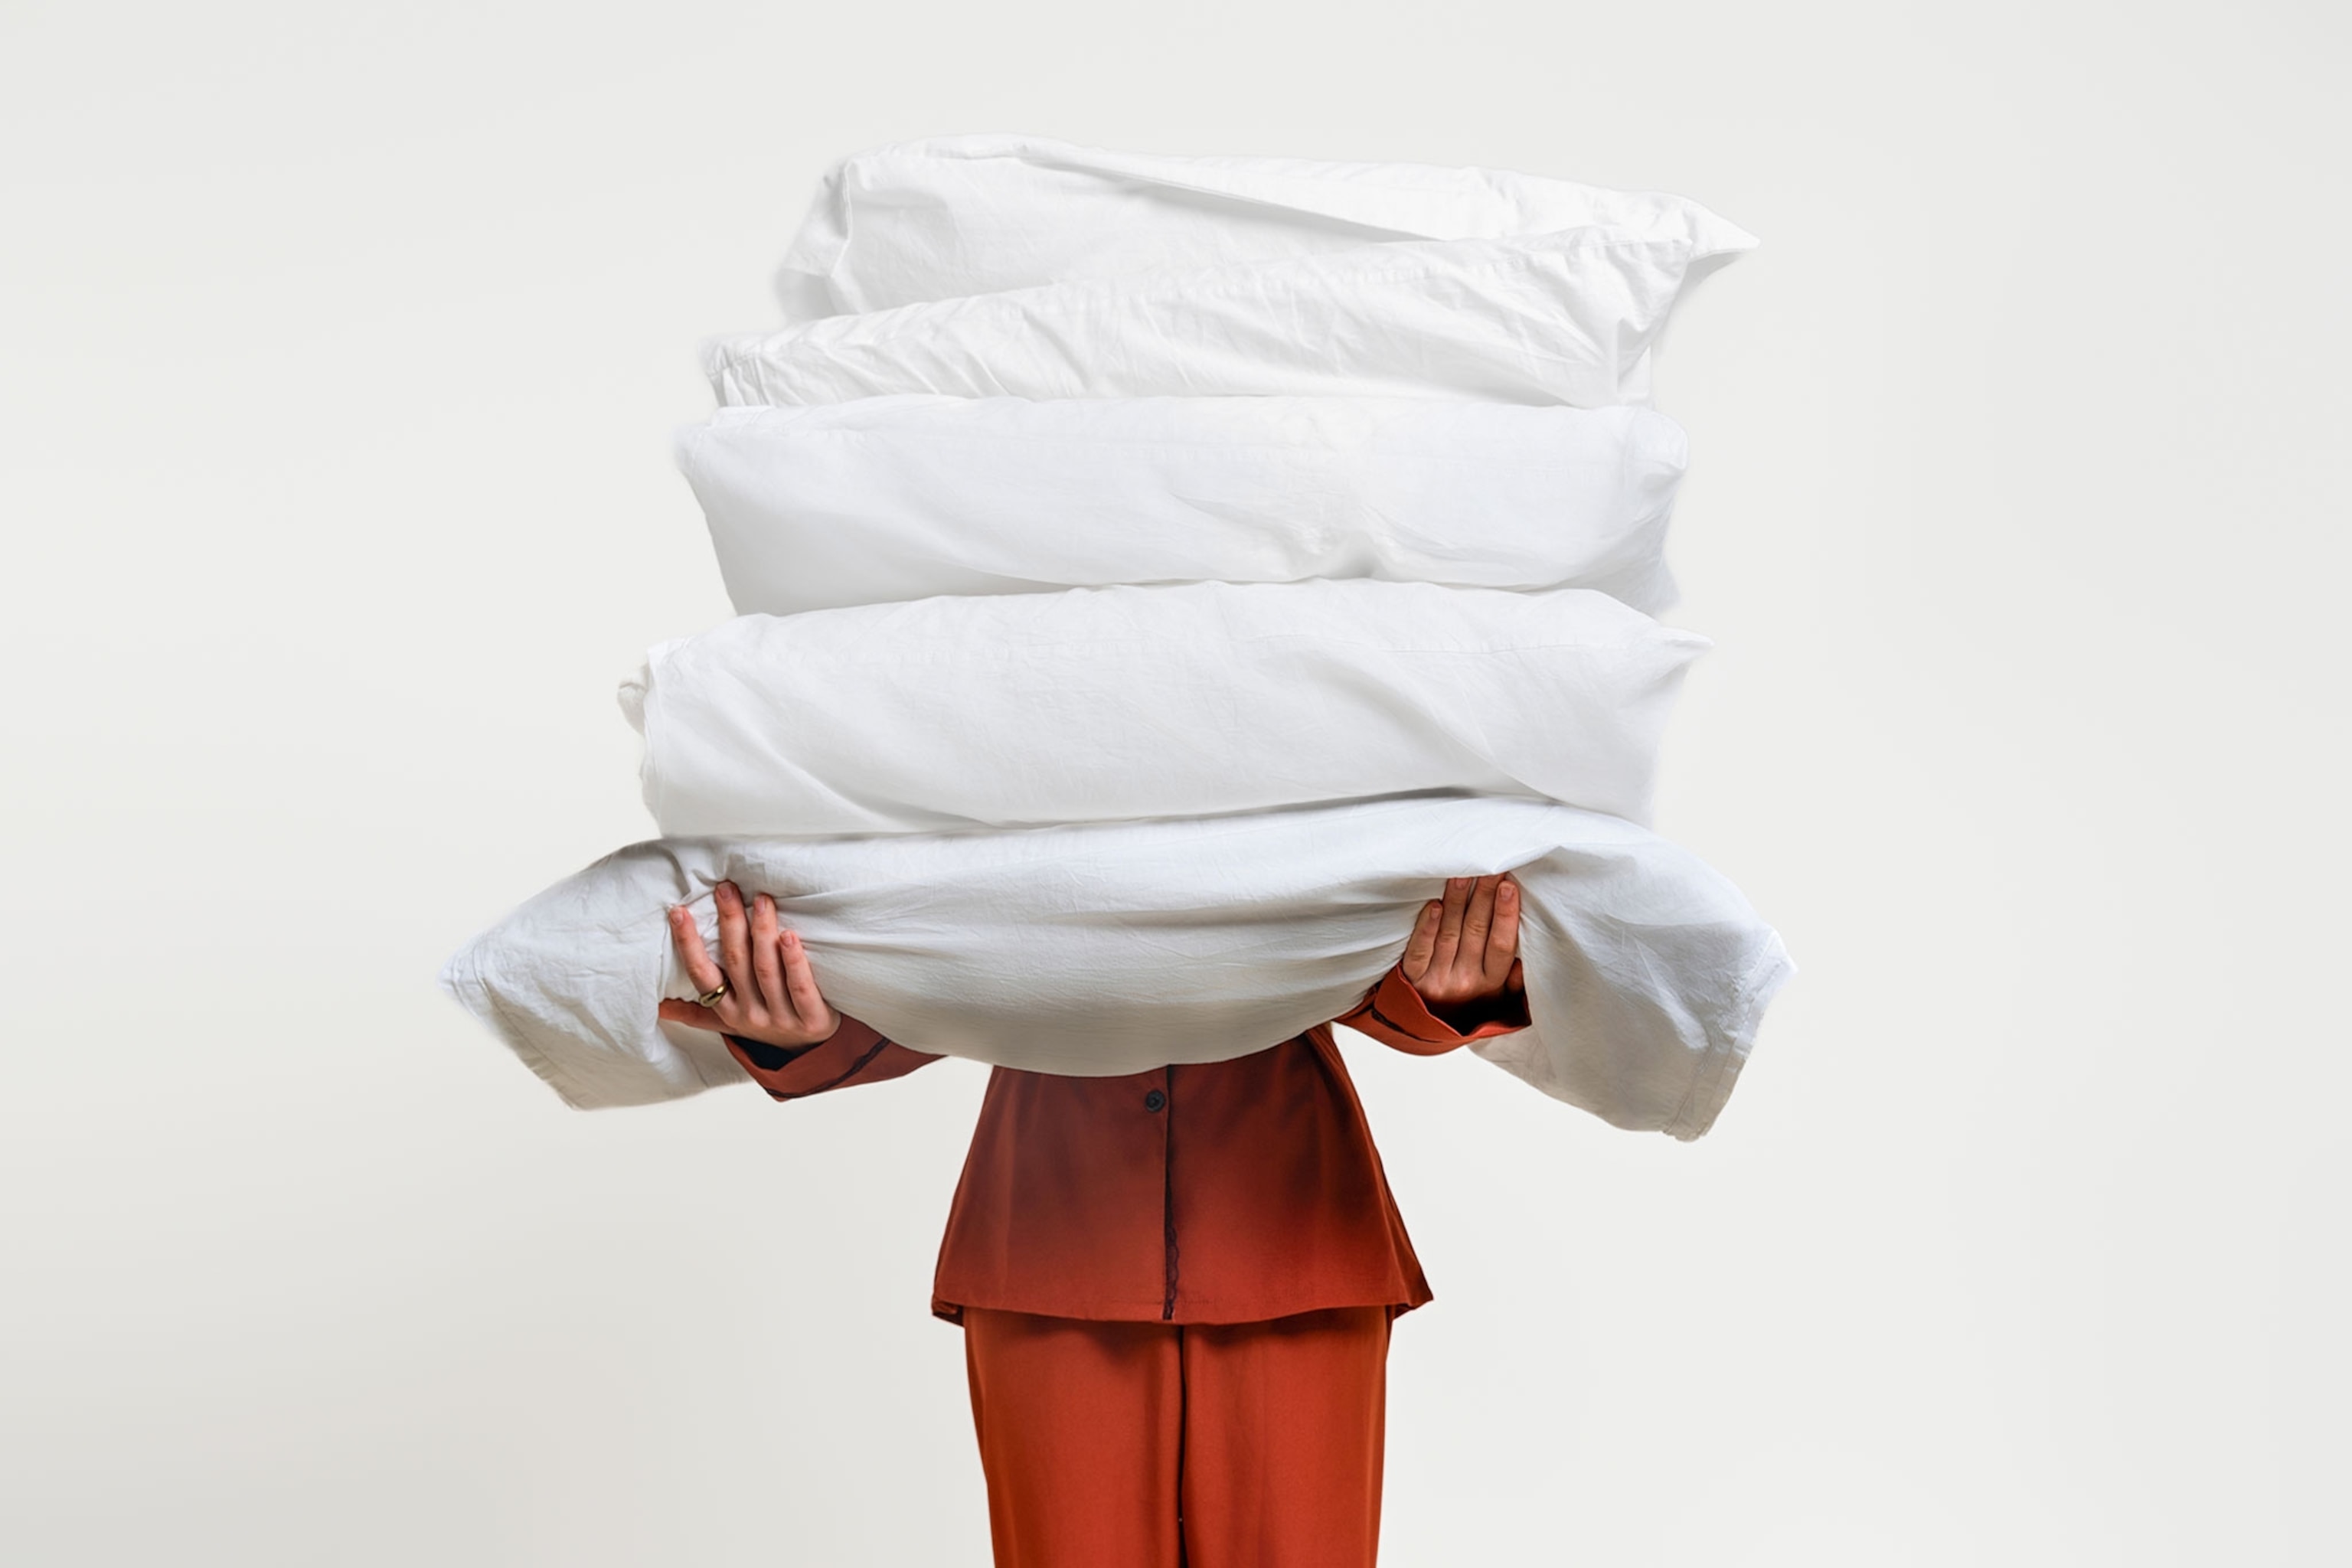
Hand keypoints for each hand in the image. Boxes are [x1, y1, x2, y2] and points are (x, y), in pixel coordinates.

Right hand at [657, 881, 841, 1049]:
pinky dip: (794, 961)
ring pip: (766, 970)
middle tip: (726, 889)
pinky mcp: (812, 1018)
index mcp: (728, 1011)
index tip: (678, 911)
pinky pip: (800, 987)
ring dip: (762, 933)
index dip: (689, 943)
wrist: (811, 1054)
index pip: (702, 974)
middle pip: (736, 963)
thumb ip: (695, 1012)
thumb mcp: (728, 1023)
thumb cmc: (766, 1024)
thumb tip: (657, 1005)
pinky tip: (789, 935)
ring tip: (761, 900)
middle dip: (730, 923)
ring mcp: (781, 1017)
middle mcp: (751, 1014)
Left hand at [1400, 873, 1526, 1029]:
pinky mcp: (1412, 978)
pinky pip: (1419, 950)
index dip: (1505, 915)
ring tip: (1463, 873)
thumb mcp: (1498, 1001)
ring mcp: (1438, 980)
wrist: (1425, 1028)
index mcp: (1491, 984)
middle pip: (1476, 932)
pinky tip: (1434, 906)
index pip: (1501, 945)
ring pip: (1450, 934)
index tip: (1509, 886)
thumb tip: (1525, 962)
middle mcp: (1466, 982)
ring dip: (1457, 901)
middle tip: (1489, 866)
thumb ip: (1513, 983)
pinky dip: (1427, 927)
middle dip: (1483, 895)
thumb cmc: (1468, 1005)